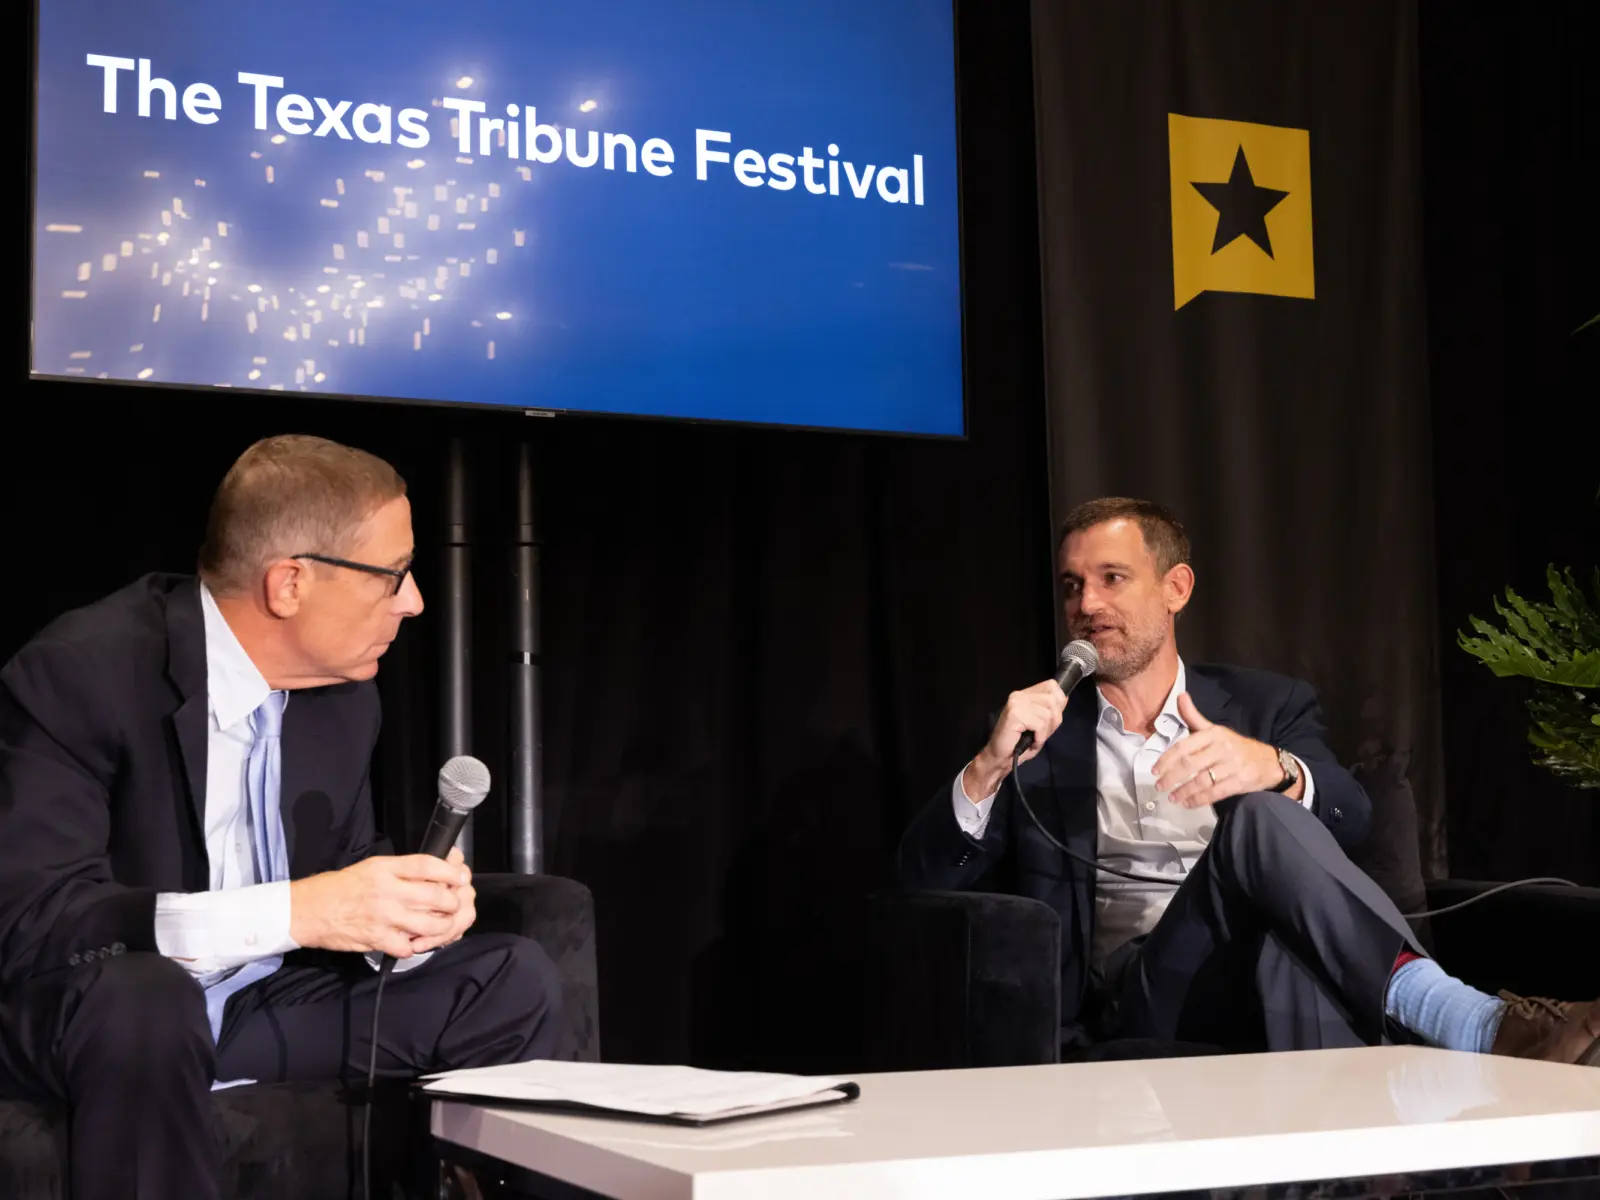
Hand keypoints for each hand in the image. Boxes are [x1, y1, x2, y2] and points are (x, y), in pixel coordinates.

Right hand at [289, 849, 473, 957]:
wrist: (308, 910)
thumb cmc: (341, 887)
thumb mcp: (373, 867)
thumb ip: (405, 869)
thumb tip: (442, 865)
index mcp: (386, 868)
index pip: (427, 865)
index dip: (450, 871)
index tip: (462, 876)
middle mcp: (387, 891)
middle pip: (436, 897)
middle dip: (453, 903)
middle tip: (454, 905)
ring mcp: (383, 917)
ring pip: (429, 925)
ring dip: (442, 928)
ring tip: (442, 925)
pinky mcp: (376, 939)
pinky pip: (408, 948)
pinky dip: (416, 948)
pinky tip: (414, 942)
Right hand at [963, 680, 1069, 801]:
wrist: (1000, 757)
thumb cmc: (1020, 743)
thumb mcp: (1041, 724)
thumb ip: (1051, 710)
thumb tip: (1064, 698)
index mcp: (1025, 694)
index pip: (1051, 685)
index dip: (1058, 702)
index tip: (1050, 720)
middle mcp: (1020, 694)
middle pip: (1052, 700)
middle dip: (1054, 721)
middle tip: (1041, 733)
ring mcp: (1016, 703)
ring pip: (1048, 713)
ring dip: (1046, 731)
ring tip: (1035, 738)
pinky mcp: (1015, 714)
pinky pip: (1040, 724)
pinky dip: (1039, 737)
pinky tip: (1031, 742)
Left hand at [1152, 693, 1285, 807]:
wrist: (1269, 761)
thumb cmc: (1235, 746)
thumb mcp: (1215, 729)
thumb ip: (1194, 717)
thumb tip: (1180, 696)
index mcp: (1213, 734)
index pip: (1185, 746)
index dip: (1167, 759)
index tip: (1155, 771)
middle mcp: (1222, 748)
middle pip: (1191, 764)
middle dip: (1171, 777)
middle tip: (1159, 786)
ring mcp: (1232, 765)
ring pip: (1202, 780)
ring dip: (1184, 791)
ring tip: (1172, 797)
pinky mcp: (1241, 782)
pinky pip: (1216, 793)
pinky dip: (1199, 800)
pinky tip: (1188, 804)